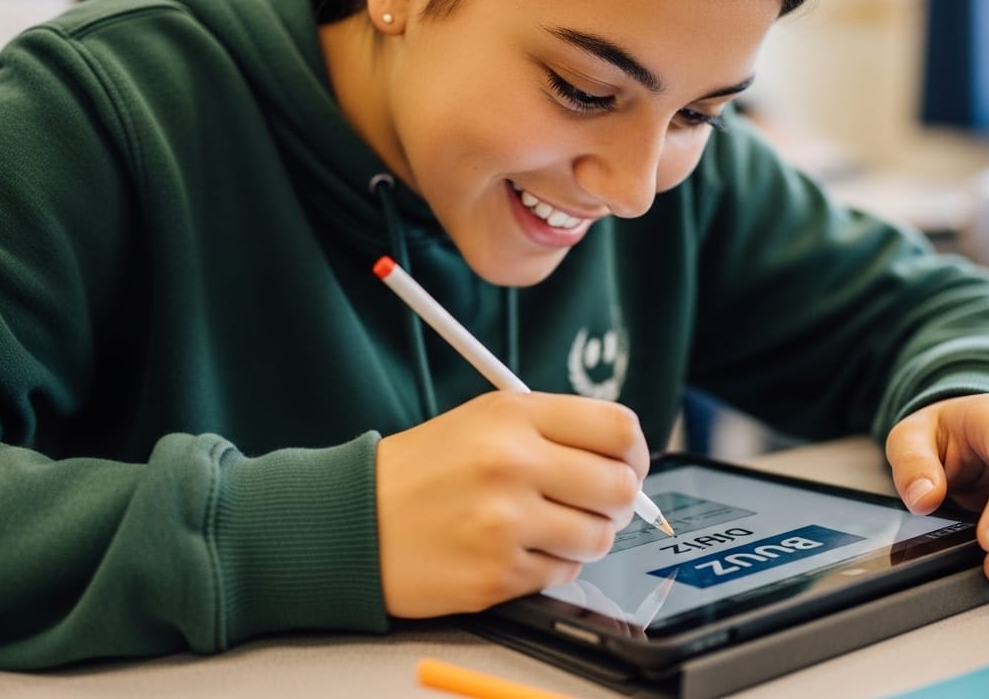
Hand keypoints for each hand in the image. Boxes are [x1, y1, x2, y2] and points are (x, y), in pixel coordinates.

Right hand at [374, 391, 647, 616]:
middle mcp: (512, 463)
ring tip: (548, 529)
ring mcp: (504, 521)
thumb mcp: (485, 420)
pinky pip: (561, 574)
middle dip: (618, 503)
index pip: (618, 429)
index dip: (635, 454)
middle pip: (620, 488)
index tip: (627, 467)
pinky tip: (515, 550)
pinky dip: (549, 566)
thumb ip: (555, 431)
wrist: (353, 521)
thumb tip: (625, 462)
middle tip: (595, 505)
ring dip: (585, 539)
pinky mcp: (497, 573)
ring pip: (599, 538)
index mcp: (514, 415)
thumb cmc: (424, 471)